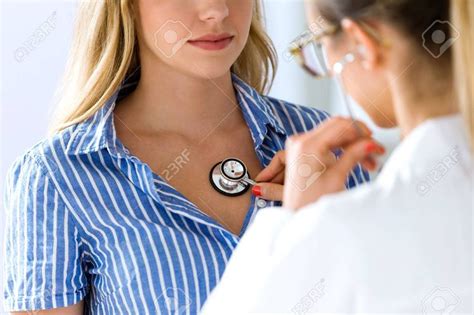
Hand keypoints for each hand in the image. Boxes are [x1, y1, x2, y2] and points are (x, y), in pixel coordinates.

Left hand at [253, 117, 384, 209]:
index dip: (361, 131)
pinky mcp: (303, 150)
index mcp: (307, 145)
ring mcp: (300, 144)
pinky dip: (343, 149)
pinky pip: (328, 142)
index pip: (340, 125)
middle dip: (358, 138)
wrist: (297, 214)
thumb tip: (371, 143)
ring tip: (369, 163)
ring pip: (335, 134)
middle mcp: (300, 140)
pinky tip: (357, 160)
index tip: (376, 143)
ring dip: (353, 144)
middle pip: (337, 127)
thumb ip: (354, 155)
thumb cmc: (312, 202)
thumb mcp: (337, 177)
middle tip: (375, 152)